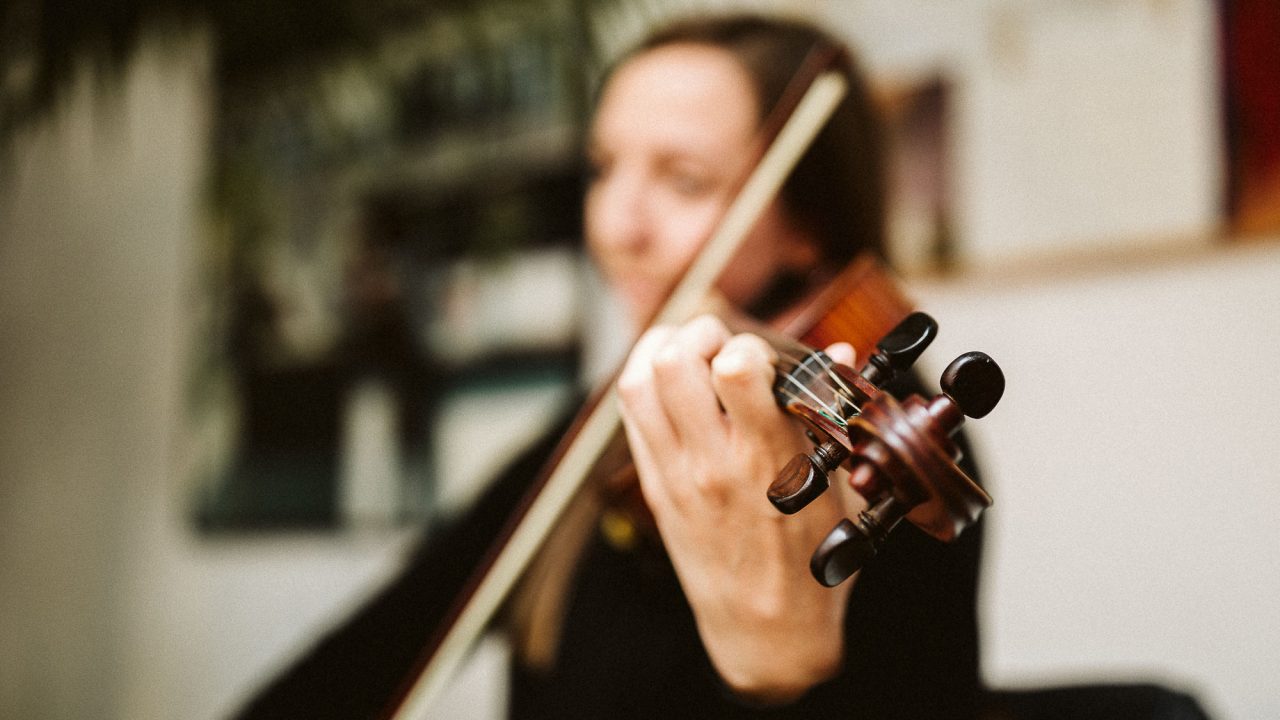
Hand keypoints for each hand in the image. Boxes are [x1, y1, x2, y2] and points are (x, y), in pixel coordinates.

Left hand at [616, 314, 864, 702]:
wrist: (767, 632)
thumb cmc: (813, 560)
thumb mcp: (842, 489)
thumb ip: (834, 415)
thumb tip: (837, 352)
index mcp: (773, 460)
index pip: (737, 370)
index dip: (750, 344)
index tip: (767, 359)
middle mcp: (716, 462)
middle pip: (676, 363)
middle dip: (702, 334)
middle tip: (724, 345)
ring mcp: (678, 475)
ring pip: (643, 380)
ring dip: (665, 348)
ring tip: (693, 351)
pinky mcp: (655, 486)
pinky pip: (633, 413)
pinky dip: (646, 378)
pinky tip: (670, 377)